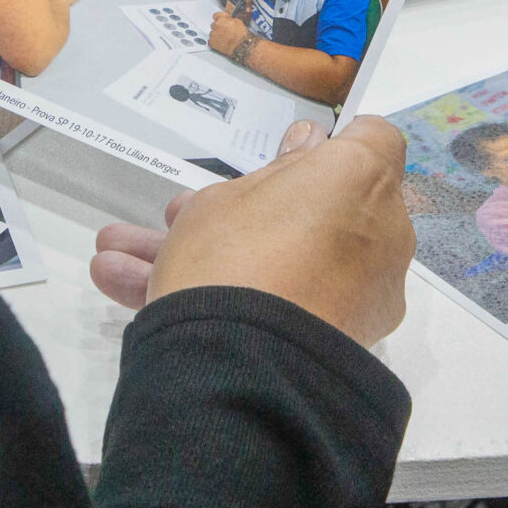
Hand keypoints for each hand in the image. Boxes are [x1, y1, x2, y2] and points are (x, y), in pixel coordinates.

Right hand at [89, 117, 414, 346]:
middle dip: (258, 211)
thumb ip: (272, 172)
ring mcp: (367, 290)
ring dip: (224, 256)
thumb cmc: (234, 255)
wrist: (241, 366)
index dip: (331, 146)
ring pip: (295, 261)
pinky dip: (243, 301)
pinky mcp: (349, 338)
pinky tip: (145, 297)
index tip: (287, 159)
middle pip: (325, 208)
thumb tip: (310, 145)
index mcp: (361, 178)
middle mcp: (381, 232)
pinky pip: (298, 306)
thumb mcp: (228, 199)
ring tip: (126, 258)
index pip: (372, 141)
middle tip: (188, 214)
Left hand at [208, 9, 248, 57]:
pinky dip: (215, 42)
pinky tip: (222, 42)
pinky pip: (211, 41)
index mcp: (221, 19)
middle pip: (213, 25)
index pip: (215, 16)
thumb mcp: (238, 21)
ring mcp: (213, 34)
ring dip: (216, 35)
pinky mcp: (212, 42)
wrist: (241, 45)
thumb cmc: (240, 34)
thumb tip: (227, 19)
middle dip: (218, 27)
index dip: (218, 18)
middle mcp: (215, 26)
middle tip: (224, 31)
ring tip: (224, 38)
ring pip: (212, 33)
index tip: (219, 21)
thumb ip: (229, 19)